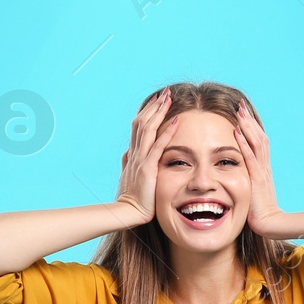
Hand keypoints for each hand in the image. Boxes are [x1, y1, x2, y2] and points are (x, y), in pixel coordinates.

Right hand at [114, 87, 178, 225]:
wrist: (128, 212)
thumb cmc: (131, 197)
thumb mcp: (130, 176)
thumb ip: (130, 163)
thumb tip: (128, 152)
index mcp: (132, 154)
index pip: (139, 126)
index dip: (148, 112)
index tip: (157, 100)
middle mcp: (135, 153)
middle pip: (143, 122)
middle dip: (154, 106)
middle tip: (165, 92)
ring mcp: (140, 159)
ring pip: (148, 129)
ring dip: (159, 112)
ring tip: (169, 98)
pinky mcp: (148, 168)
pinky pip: (158, 146)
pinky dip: (167, 132)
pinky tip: (176, 121)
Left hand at [234, 100, 288, 237]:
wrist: (269, 223)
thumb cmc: (259, 211)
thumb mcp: (252, 191)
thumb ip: (248, 180)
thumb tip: (237, 174)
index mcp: (263, 169)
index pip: (258, 142)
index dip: (251, 127)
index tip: (242, 114)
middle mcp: (264, 166)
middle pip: (259, 137)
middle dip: (248, 120)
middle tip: (239, 105)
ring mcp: (261, 172)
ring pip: (256, 142)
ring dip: (247, 126)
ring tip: (238, 111)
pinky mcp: (256, 179)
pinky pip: (250, 157)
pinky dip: (243, 143)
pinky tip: (236, 131)